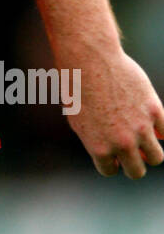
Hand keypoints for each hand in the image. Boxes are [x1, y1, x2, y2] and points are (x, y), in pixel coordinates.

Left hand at [66, 50, 163, 178]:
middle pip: (137, 172)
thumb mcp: (80, 122)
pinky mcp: (154, 110)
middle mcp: (122, 143)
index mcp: (100, 148)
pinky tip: (148, 119)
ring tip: (141, 138)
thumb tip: (119, 157)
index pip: (110, 170)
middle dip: (132, 163)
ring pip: (156, 157)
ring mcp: (140, 127)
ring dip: (149, 152)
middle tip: (128, 149)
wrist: (89, 60)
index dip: (109, 160)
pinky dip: (159, 129)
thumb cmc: (78, 89)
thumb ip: (98, 143)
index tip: (107, 148)